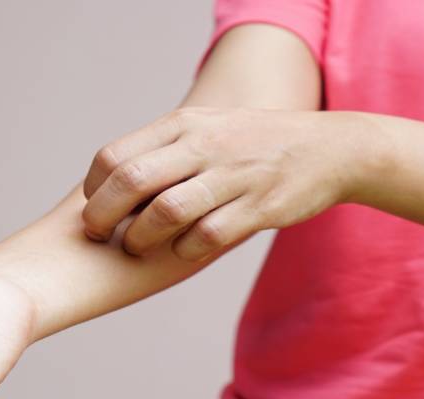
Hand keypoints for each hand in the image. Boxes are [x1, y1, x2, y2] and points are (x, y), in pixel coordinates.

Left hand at [81, 107, 386, 259]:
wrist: (329, 149)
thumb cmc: (255, 144)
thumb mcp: (208, 128)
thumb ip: (166, 147)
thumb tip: (115, 177)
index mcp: (184, 124)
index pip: (115, 154)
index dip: (94, 188)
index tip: (94, 206)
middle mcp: (204, 145)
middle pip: (132, 180)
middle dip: (104, 216)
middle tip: (99, 235)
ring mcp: (233, 176)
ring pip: (166, 211)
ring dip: (141, 238)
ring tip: (136, 247)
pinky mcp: (259, 206)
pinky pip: (207, 235)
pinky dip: (186, 249)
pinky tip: (184, 250)